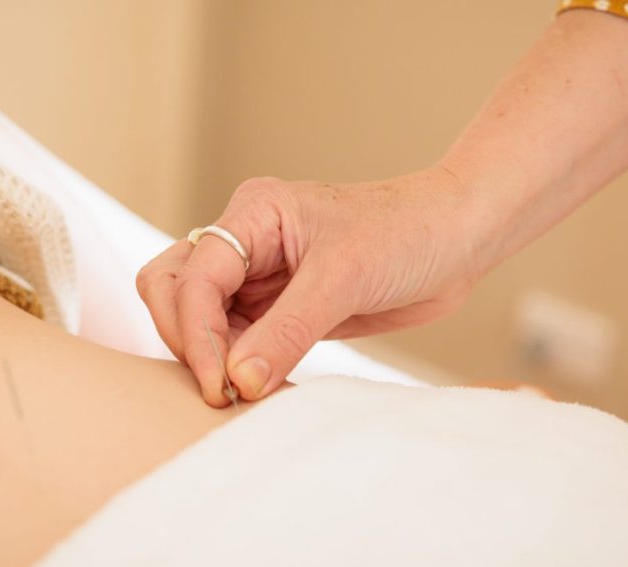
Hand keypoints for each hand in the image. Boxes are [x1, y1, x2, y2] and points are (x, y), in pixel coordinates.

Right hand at [137, 166, 477, 406]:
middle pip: (172, 291)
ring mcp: (257, 276)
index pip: (194, 277)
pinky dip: (235, 367)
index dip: (197, 332)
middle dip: (186, 340)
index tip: (219, 384)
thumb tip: (238, 381)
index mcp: (253, 213)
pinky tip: (255, 390)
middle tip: (220, 390)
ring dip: (206, 357)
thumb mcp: (345, 278)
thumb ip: (288, 330)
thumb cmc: (406, 232)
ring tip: (235, 396)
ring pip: (197, 319)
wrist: (454, 240)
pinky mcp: (277, 308)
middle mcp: (245, 242)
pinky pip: (235, 340)